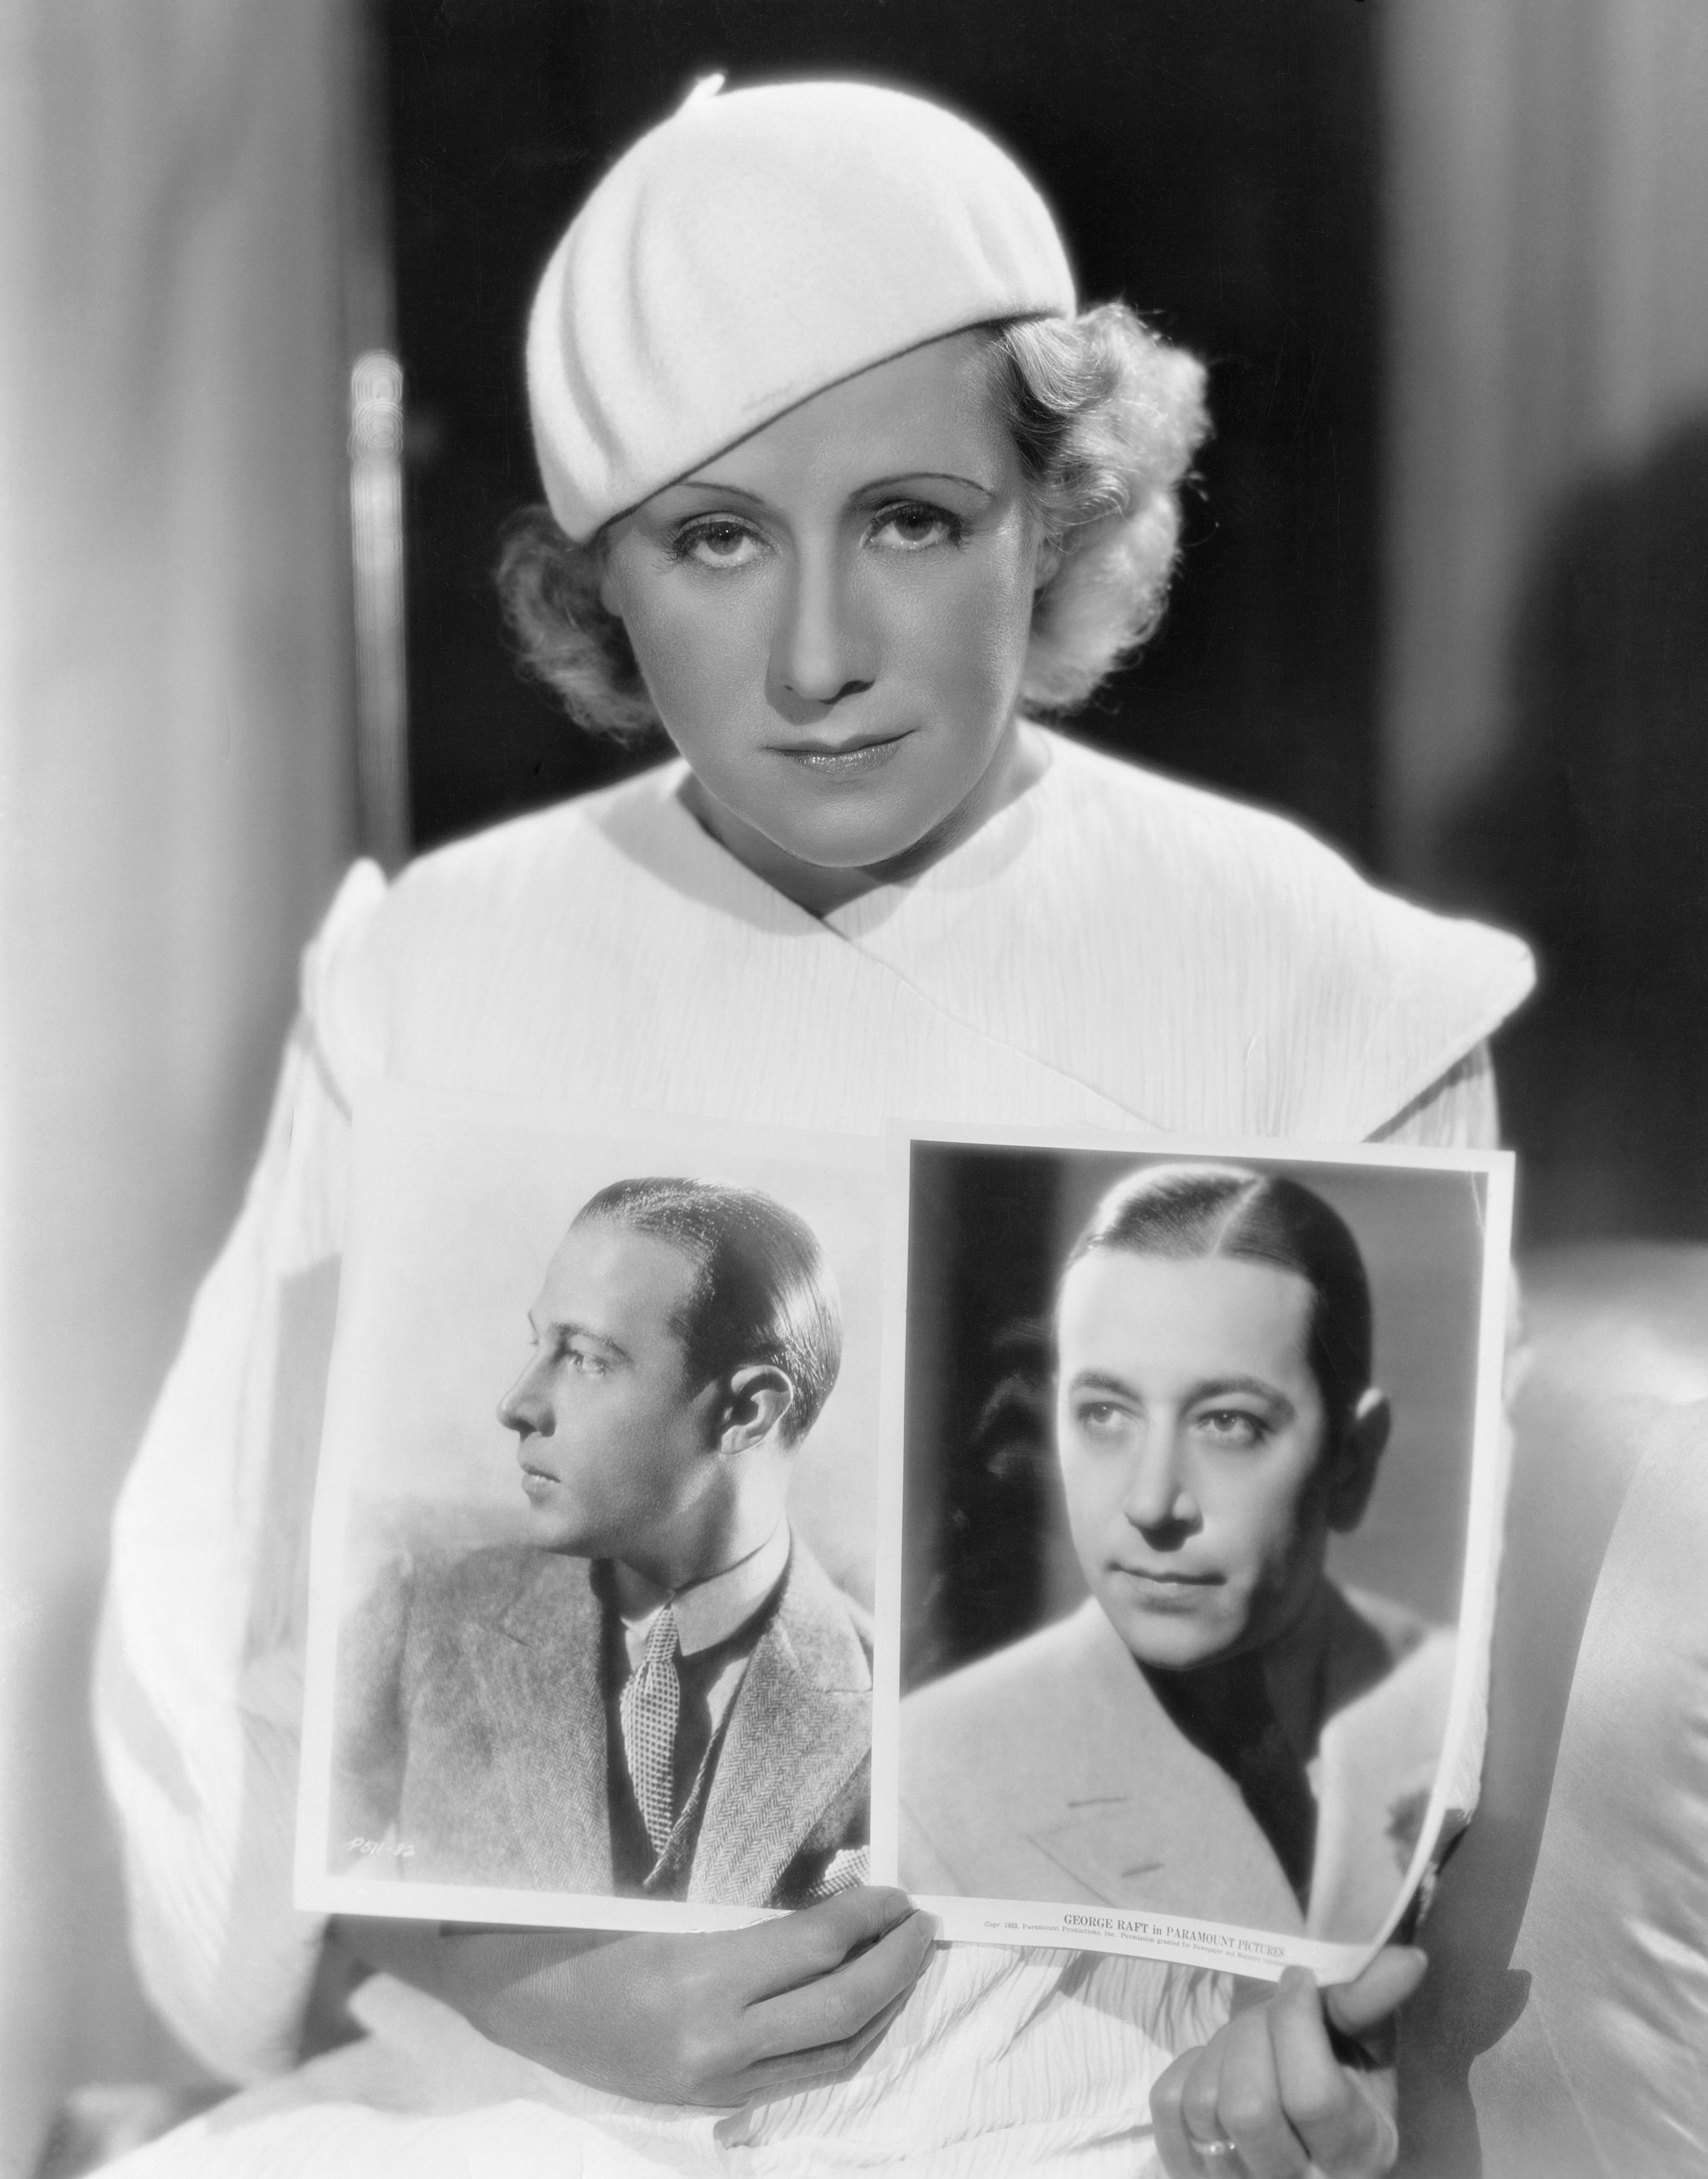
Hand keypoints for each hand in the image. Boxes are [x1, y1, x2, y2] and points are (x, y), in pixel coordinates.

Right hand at [334, 1886, 935, 2106]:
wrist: (508, 1995)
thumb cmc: (580, 1924)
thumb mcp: (666, 1901)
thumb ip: (748, 1907)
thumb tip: (836, 1892)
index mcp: (700, 1979)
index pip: (817, 1947)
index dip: (868, 1916)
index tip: (893, 1889)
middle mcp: (716, 2044)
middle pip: (842, 2007)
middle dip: (895, 1963)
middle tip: (921, 1922)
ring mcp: (714, 2083)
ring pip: (834, 2056)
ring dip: (883, 2008)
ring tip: (906, 1964)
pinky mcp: (708, 2100)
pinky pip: (801, 2079)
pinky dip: (845, 2044)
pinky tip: (861, 2010)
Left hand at [1150, 1946, 1427, 2177]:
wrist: (1292, 2103)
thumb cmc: (1337, 2067)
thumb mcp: (1366, 2038)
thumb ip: (1373, 1999)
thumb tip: (1408, 1958)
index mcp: (1360, 2154)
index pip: (1311, 2096)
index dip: (1296, 2021)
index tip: (1298, 1979)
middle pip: (1248, 2108)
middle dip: (1251, 2035)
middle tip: (1267, 2015)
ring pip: (1204, 2105)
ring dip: (1218, 2051)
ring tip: (1245, 2045)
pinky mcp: (1189, 2171)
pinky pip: (1167, 2107)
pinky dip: (1186, 2070)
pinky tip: (1215, 2069)